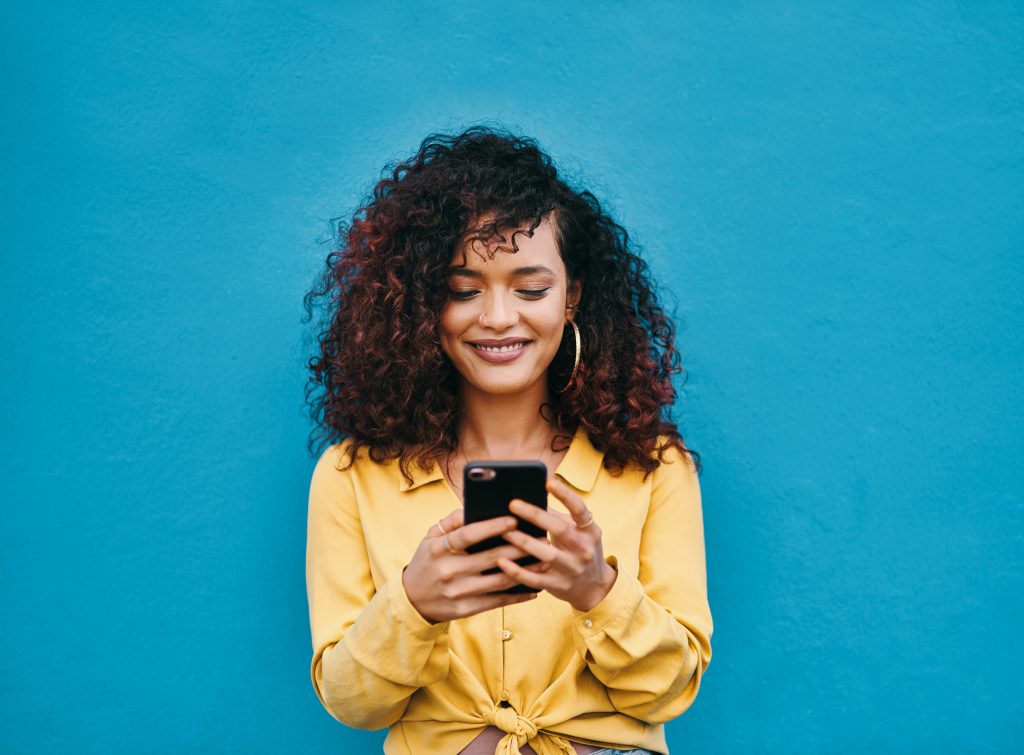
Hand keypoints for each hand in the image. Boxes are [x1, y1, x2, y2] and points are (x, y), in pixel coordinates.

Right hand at [402, 508, 537, 623]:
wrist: (412, 601)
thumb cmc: (428, 561)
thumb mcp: (430, 538)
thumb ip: (452, 521)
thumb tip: (475, 506)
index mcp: (439, 549)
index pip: (468, 535)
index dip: (491, 527)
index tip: (514, 520)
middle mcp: (449, 571)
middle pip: (491, 558)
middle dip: (519, 547)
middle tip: (542, 538)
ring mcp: (458, 592)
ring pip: (499, 581)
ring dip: (525, 571)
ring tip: (545, 560)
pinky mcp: (466, 609)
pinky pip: (497, 601)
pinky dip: (518, 595)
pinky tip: (534, 587)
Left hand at [497, 477, 616, 611]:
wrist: (594, 587)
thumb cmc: (580, 550)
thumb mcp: (579, 532)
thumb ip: (558, 517)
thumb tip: (530, 498)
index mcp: (589, 531)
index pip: (580, 510)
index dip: (565, 495)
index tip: (548, 482)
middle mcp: (583, 549)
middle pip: (559, 529)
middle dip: (534, 515)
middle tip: (512, 504)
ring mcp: (571, 569)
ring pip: (545, 554)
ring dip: (522, 541)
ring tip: (503, 531)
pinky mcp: (558, 586)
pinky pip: (534, 579)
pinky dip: (517, 571)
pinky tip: (501, 561)